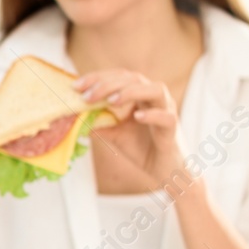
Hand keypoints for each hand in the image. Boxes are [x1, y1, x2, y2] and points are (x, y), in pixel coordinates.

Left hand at [72, 69, 185, 187]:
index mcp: (140, 95)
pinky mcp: (173, 128)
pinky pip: (166, 117)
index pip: (119, 77)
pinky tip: (136, 117)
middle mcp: (154, 98)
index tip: (76, 86)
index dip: (98, 78)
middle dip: (108, 84)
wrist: (162, 171)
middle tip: (87, 96)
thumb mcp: (114, 134)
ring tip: (111, 101)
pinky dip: (152, 114)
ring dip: (131, 92)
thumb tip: (75, 117)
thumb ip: (99, 123)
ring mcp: (166, 110)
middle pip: (134, 79)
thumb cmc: (142, 149)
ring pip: (155, 90)